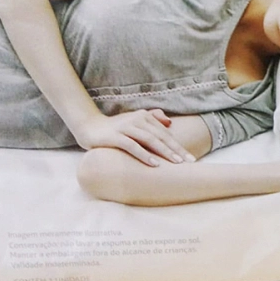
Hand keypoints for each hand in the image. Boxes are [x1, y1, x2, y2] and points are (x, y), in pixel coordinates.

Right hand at [74, 109, 195, 166]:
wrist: (89, 127)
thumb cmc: (115, 128)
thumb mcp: (134, 122)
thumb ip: (152, 118)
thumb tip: (169, 123)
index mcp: (144, 117)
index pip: (165, 133)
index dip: (178, 145)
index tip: (191, 158)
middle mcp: (137, 120)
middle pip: (161, 136)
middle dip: (176, 150)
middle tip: (189, 161)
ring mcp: (126, 127)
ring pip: (150, 140)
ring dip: (164, 152)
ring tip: (176, 163)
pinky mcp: (115, 136)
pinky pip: (133, 146)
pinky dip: (144, 155)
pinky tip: (154, 163)